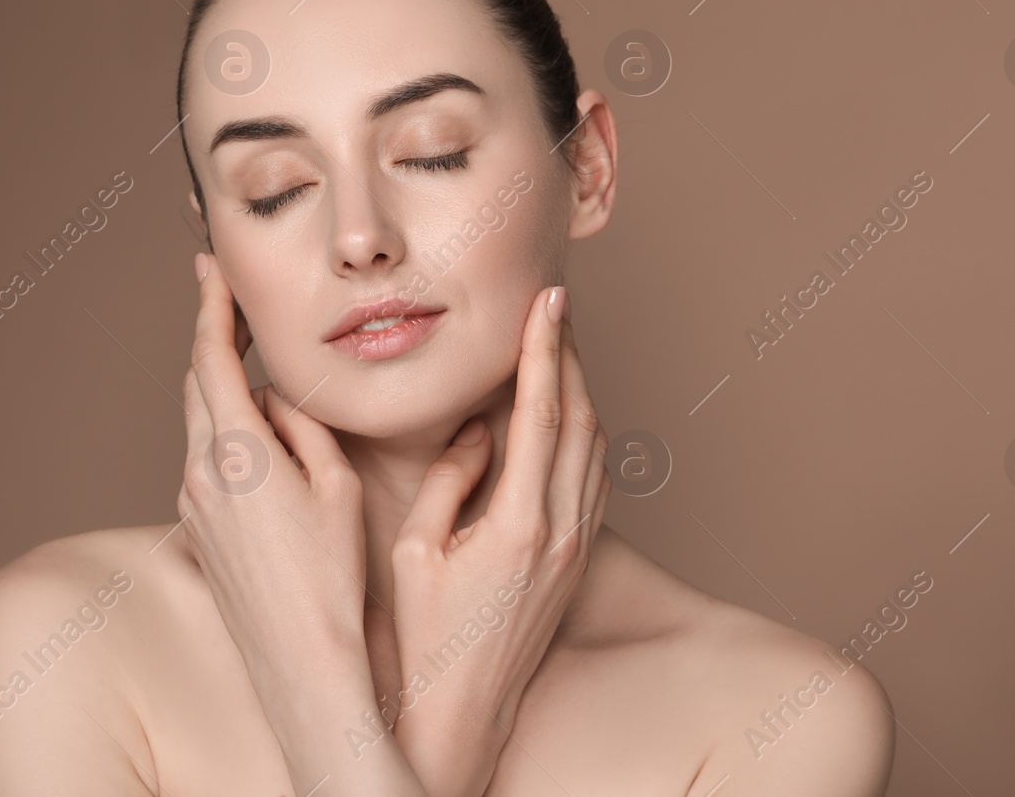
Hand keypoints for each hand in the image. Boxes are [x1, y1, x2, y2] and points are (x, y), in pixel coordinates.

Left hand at [175, 252, 370, 727]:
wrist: (303, 664)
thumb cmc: (333, 578)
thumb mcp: (336, 484)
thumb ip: (303, 426)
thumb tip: (279, 395)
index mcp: (236, 453)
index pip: (209, 358)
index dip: (210, 307)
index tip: (209, 268)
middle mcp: (199, 476)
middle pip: (196, 387)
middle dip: (214, 343)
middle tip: (237, 309)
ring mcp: (192, 508)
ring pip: (201, 427)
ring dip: (226, 394)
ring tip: (268, 382)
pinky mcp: (198, 534)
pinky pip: (207, 465)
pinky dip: (229, 438)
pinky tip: (268, 448)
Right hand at [388, 285, 611, 796]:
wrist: (462, 710)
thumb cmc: (427, 636)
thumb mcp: (417, 550)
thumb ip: (449, 480)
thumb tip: (479, 433)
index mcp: (517, 522)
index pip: (539, 413)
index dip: (544, 350)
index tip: (548, 303)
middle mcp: (560, 531)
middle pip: (581, 420)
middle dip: (571, 357)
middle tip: (556, 310)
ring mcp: (577, 548)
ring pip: (597, 448)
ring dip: (583, 394)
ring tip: (560, 352)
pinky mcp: (579, 563)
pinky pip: (597, 482)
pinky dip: (588, 437)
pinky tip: (569, 421)